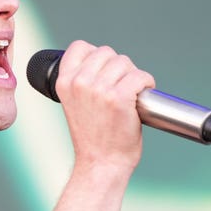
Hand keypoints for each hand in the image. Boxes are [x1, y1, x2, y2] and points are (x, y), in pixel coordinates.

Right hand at [55, 40, 155, 168]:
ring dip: (132, 76)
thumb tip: (105, 59)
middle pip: (107, 52)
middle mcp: (79, 82)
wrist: (100, 163)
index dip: (95, 55)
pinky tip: (141, 98)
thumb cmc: (92, 136)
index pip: (79, 46)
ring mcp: (99, 89)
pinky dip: (146, 84)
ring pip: (124, 62)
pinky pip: (140, 76)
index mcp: (64, 82)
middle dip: (118, 67)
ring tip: (131, 95)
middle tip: (120, 88)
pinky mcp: (119, 98)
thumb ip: (82, 81)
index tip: (103, 71)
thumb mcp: (74, 103)